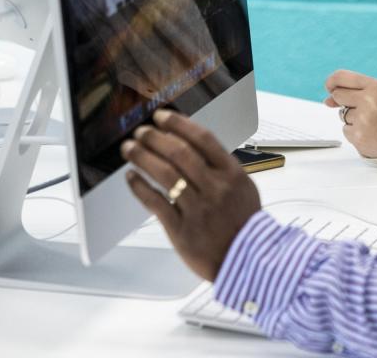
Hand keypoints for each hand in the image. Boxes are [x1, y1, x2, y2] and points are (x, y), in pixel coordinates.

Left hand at [123, 109, 261, 281]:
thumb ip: (221, 167)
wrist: (247, 259)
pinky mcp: (182, 229)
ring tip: (130, 148)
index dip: (179, 124)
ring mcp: (198, 208)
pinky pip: (156, 203)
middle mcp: (215, 188)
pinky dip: (140, 187)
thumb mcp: (243, 187)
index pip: (203, 139)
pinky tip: (131, 177)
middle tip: (141, 132)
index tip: (162, 116)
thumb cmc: (243, 222)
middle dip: (155, 138)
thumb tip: (192, 145)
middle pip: (180, 153)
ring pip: (165, 175)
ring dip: (143, 157)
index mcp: (232, 174)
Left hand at [322, 70, 376, 158]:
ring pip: (342, 115)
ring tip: (371, 122)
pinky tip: (369, 132)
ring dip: (352, 119)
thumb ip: (353, 92)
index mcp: (375, 86)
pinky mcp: (358, 135)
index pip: (341, 76)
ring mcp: (363, 118)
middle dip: (345, 102)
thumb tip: (327, 100)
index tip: (330, 87)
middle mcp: (368, 100)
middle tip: (363, 108)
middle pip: (338, 95)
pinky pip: (346, 130)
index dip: (331, 81)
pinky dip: (354, 132)